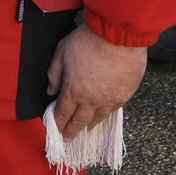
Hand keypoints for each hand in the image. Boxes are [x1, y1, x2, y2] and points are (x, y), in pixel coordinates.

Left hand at [46, 23, 146, 140]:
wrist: (118, 35)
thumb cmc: (89, 40)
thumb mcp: (62, 51)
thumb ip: (54, 72)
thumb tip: (50, 90)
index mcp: (73, 90)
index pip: (62, 113)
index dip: (57, 123)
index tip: (55, 130)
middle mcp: (91, 100)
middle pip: (79, 121)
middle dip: (71, 131)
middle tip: (67, 139)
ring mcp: (109, 99)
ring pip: (97, 118)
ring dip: (89, 125)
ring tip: (85, 129)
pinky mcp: (124, 95)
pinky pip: (113, 110)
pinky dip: (105, 114)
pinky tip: (103, 114)